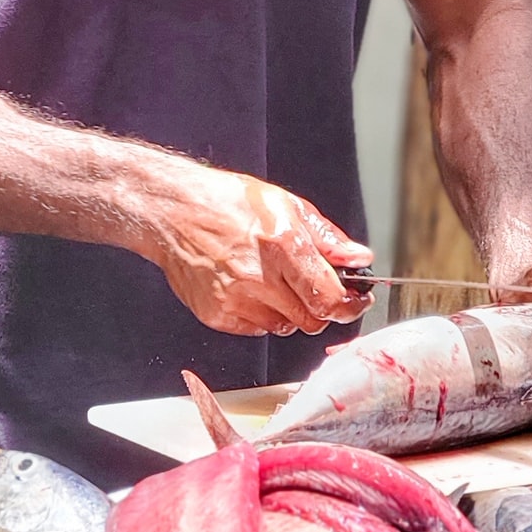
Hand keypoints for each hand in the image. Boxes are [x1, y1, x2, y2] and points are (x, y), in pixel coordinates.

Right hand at [144, 167, 371, 338]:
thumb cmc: (226, 202)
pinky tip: (251, 289)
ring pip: (285, 327)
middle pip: (312, 319)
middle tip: (314, 289)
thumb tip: (358, 258)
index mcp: (282, 245)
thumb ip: (326, 238)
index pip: (330, 297)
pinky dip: (262, 315)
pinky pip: (256, 329)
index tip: (356, 302)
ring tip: (275, 282)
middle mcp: (259, 276)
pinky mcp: (217, 315)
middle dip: (321, 308)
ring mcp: (236, 300)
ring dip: (291, 312)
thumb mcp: (286, 205)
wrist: (172, 212)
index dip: (350, 305)